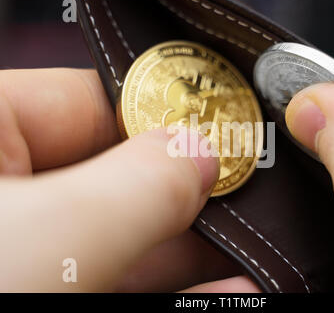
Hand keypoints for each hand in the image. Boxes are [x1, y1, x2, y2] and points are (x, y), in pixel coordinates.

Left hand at [0, 68, 260, 291]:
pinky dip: (180, 290)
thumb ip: (138, 185)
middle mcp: (7, 195)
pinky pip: (123, 284)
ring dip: (194, 250)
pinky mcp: (52, 290)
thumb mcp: (54, 232)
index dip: (159, 115)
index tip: (218, 136)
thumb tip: (200, 152)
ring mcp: (29, 252)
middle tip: (245, 195)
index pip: (86, 101)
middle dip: (187, 191)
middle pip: (116, 176)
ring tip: (251, 247)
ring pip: (126, 240)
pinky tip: (233, 289)